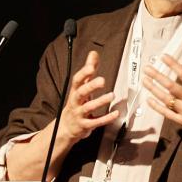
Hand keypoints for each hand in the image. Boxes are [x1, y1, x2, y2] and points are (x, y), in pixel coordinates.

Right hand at [7, 49, 121, 180]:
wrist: (66, 127)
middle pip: (81, 93)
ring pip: (88, 107)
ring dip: (100, 101)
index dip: (83, 73)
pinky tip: (115, 113)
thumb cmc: (76, 103)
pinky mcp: (85, 125)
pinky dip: (106, 118)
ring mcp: (79, 114)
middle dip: (91, 86)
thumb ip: (88, 71)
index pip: (77, 80)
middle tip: (102, 80)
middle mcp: (76, 102)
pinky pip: (95, 122)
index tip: (91, 66)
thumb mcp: (81, 87)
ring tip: (111, 95)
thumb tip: (93, 53)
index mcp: (75, 91)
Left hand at [143, 52, 181, 160]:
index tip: (163, 57)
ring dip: (154, 89)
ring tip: (144, 80)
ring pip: (166, 99)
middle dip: (157, 76)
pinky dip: (157, 107)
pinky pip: (167, 113)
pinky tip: (148, 100)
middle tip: (147, 68)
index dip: (173, 65)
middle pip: (170, 86)